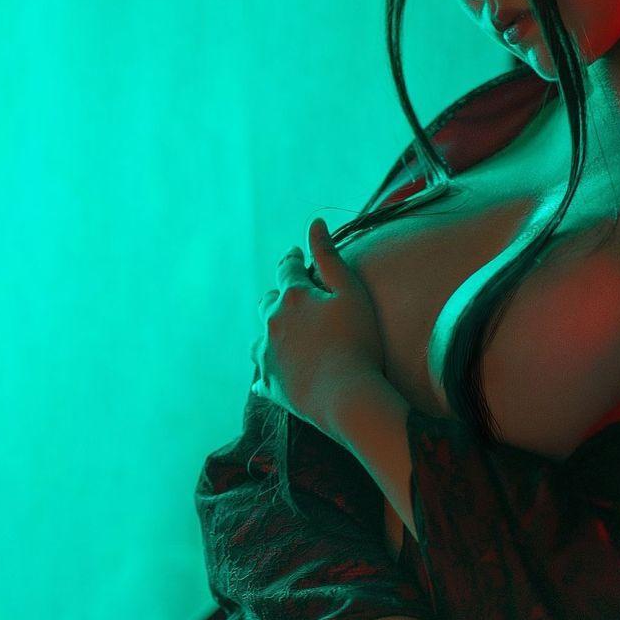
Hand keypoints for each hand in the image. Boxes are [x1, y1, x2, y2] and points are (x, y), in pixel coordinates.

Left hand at [250, 217, 383, 424]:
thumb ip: (329, 257)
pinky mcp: (269, 384)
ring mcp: (267, 355)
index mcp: (293, 297)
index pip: (288, 269)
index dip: (293, 259)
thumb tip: (314, 223)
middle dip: (279, 296)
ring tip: (283, 335)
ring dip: (270, 332)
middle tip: (291, 296)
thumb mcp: (350, 293)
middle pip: (268, 302)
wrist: (346, 396)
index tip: (296, 255)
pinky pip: (261, 376)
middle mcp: (272, 322)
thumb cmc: (358, 342)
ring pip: (260, 338)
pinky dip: (267, 370)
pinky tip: (273, 373)